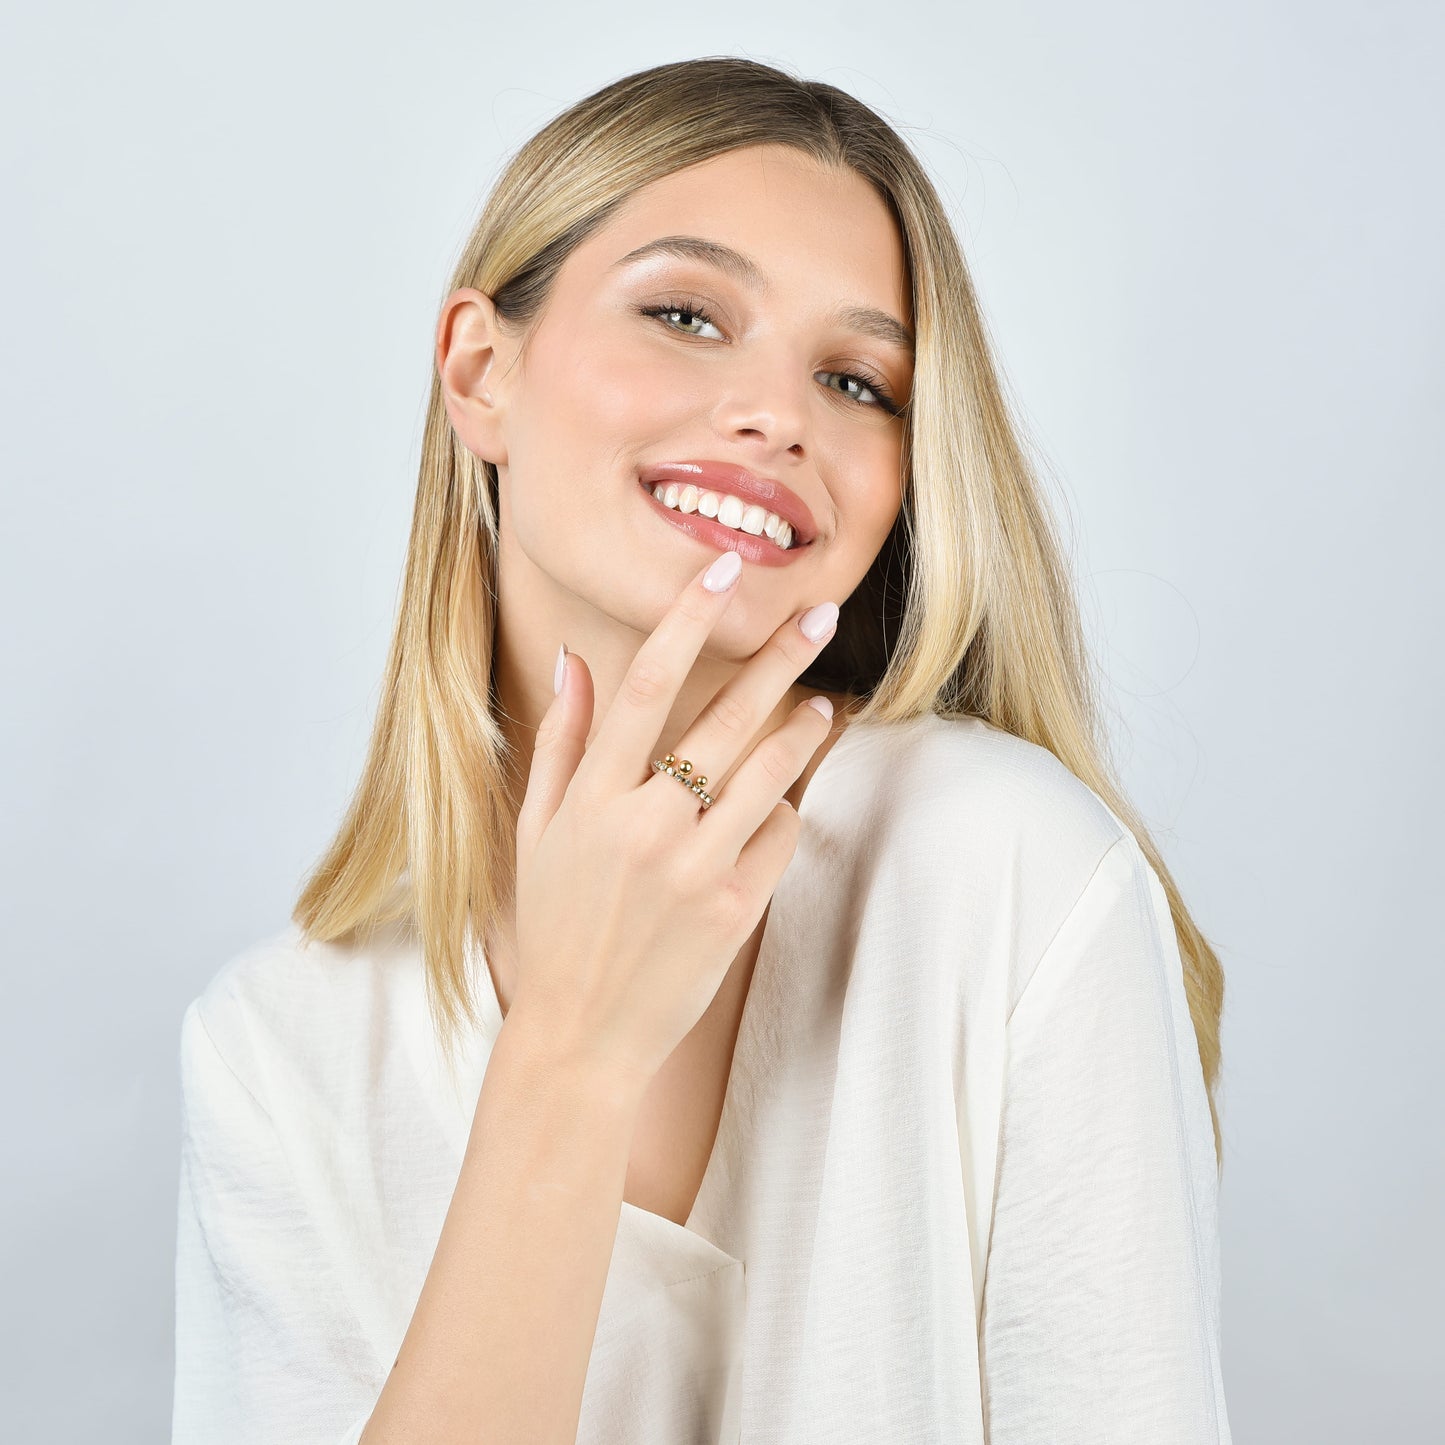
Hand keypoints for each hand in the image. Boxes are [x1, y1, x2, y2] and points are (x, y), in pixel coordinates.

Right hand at [505, 552, 838, 1093]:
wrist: (583, 1035)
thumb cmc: (557, 926)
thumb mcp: (537, 832)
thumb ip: (560, 742)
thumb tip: (580, 660)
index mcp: (591, 799)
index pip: (647, 686)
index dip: (687, 619)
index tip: (724, 568)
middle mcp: (644, 826)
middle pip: (726, 718)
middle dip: (779, 656)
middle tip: (819, 613)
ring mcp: (694, 870)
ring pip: (770, 773)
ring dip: (802, 731)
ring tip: (821, 706)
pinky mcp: (734, 911)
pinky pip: (780, 836)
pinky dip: (782, 814)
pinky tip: (774, 810)